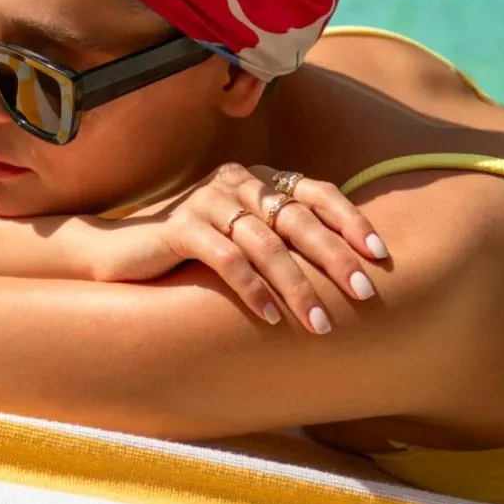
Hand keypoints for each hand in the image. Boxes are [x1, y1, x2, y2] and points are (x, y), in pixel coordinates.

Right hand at [89, 163, 388, 332]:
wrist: (124, 249)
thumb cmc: (194, 249)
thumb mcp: (244, 236)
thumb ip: (282, 237)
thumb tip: (345, 269)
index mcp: (258, 179)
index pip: (317, 192)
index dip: (351, 221)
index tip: (379, 255)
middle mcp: (236, 182)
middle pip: (298, 219)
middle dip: (335, 259)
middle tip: (364, 293)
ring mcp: (208, 201)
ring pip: (266, 245)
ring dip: (297, 287)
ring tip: (319, 324)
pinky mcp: (182, 228)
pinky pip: (227, 259)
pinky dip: (253, 290)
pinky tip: (270, 317)